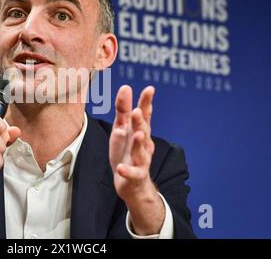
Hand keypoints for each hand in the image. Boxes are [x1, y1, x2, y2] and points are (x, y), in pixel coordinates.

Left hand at [109, 85, 155, 199]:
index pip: (144, 115)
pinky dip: (126, 171)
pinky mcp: (135, 176)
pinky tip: (120, 167)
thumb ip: (123, 109)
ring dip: (138, 143)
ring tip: (136, 134)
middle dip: (140, 122)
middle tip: (137, 111)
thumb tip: (126, 86)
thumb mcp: (122, 128)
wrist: (131, 183)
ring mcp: (141, 160)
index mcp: (139, 131)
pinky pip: (132, 173)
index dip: (146, 102)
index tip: (150, 89)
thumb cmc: (126, 151)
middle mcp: (143, 144)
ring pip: (140, 151)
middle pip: (143, 131)